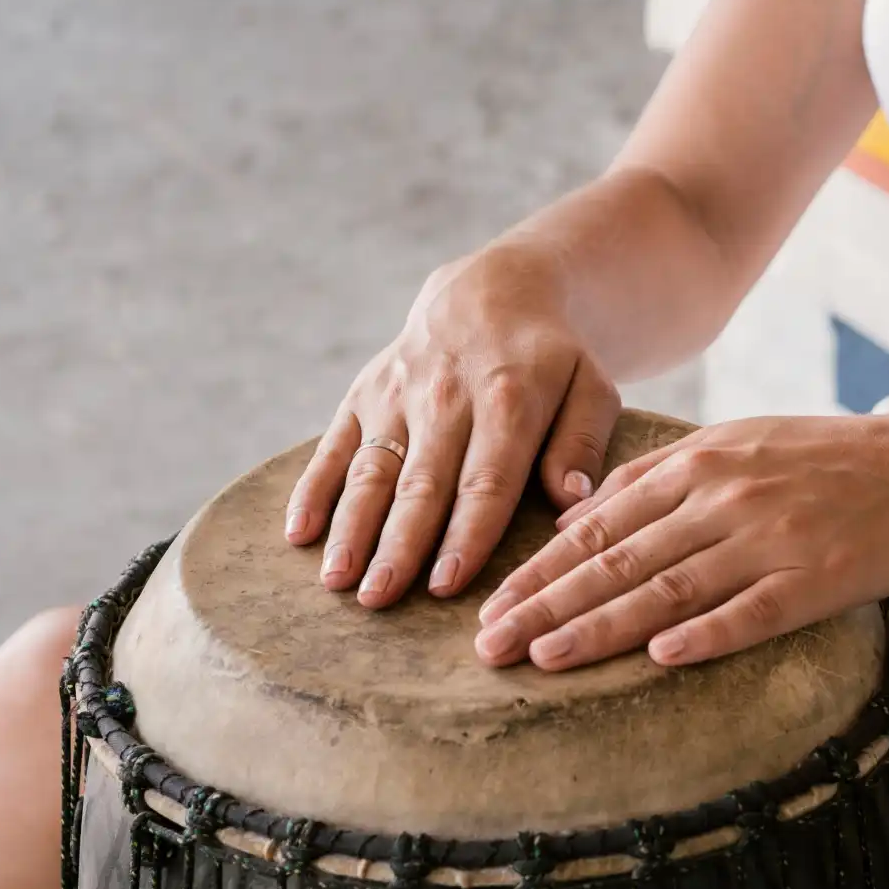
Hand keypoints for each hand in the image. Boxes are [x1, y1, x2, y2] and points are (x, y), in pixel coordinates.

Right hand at [283, 245, 620, 607]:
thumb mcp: (590, 385)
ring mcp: (397, 394)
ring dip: (351, 526)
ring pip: (371, 468)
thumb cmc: (552, 358)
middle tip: (380, 598)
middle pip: (420, 482)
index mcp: (508, 398)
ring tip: (337, 581)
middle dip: (398, 544)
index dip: (466, 534)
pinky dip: (313, 488)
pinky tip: (297, 534)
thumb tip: (571, 501)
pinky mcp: (363, 394)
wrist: (493, 290)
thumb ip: (583, 442)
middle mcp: (445, 396)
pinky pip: (333, 444)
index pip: (486, 479)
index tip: (447, 585)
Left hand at [473, 414, 888, 669]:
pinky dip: (705, 635)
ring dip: (599, 627)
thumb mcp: (734, 442)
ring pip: (667, 589)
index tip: (491, 604)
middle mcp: (723, 498)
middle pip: (617, 561)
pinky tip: (659, 659)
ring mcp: (769, 540)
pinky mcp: (815, 580)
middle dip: (545, 605)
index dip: (540, 568)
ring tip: (543, 659)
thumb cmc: (820, 458)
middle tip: (488, 647)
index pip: (598, 524)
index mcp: (698, 462)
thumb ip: (656, 477)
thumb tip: (579, 520)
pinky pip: (751, 612)